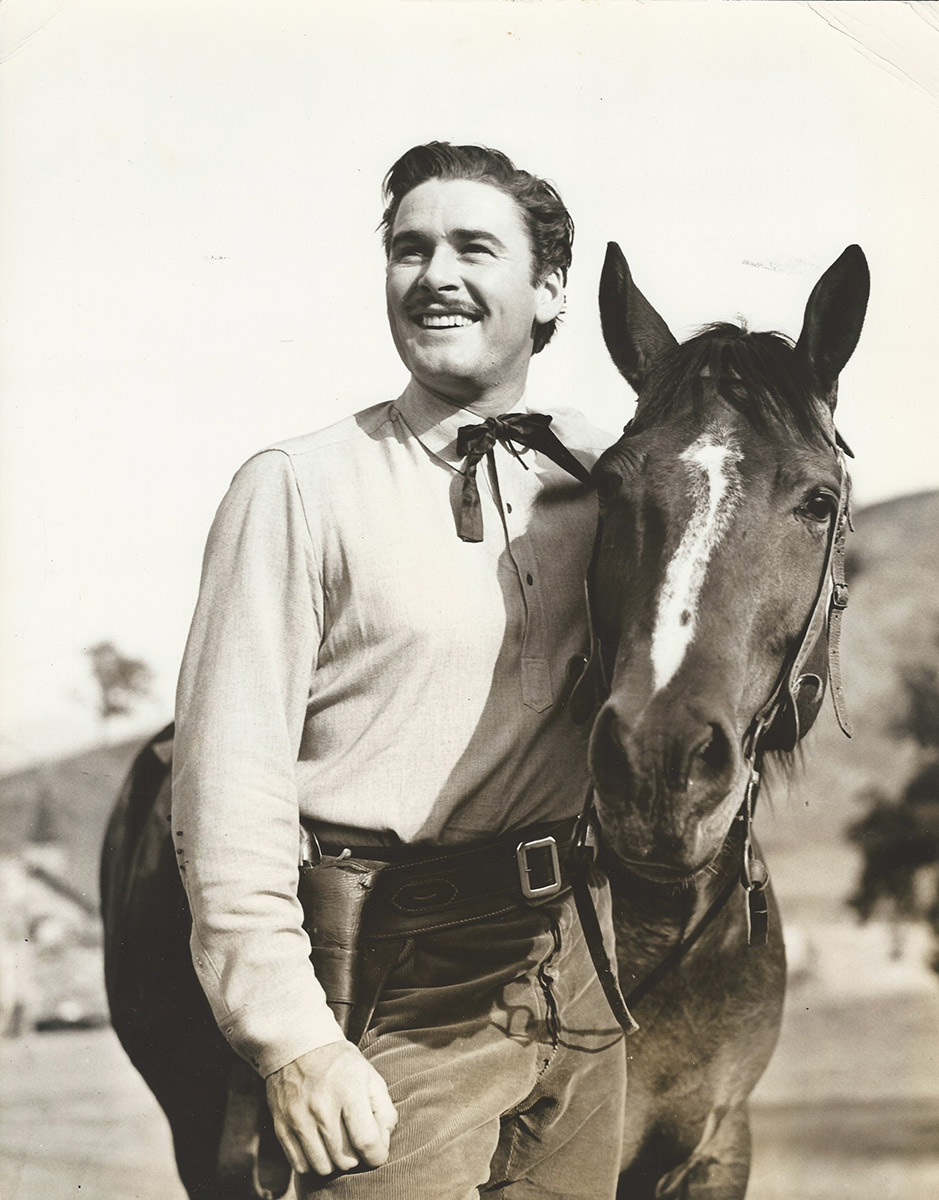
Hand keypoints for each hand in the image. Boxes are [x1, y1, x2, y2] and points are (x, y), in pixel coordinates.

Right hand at [266, 1041, 397, 1177]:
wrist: (297, 1044)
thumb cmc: (339, 1063)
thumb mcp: (369, 1075)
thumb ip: (384, 1110)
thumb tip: (383, 1142)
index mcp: (349, 1091)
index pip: (367, 1142)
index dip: (378, 1155)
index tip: (378, 1151)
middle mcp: (322, 1107)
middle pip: (345, 1160)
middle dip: (356, 1156)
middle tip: (354, 1140)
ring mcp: (299, 1119)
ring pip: (322, 1167)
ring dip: (334, 1162)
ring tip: (337, 1143)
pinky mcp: (281, 1126)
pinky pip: (300, 1165)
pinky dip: (312, 1162)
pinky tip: (318, 1145)